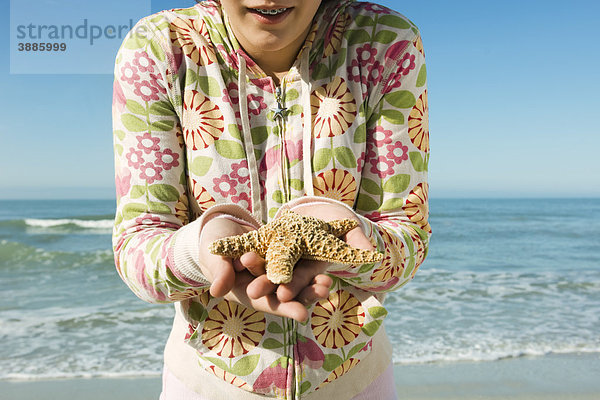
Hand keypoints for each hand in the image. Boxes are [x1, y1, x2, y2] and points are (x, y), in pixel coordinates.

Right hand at [198, 216, 327, 321]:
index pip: (266, 303)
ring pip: (294, 282)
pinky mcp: (280, 260)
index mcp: (245, 292)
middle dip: (305, 295)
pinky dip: (310, 268)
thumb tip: (217, 291)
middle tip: (324, 292)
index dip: (284, 309)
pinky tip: (325, 267)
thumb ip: (219, 271)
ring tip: (328, 282)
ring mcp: (272, 274)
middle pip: (285, 296)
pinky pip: (297, 265)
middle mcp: (262, 288)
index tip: (303, 314)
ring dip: (312, 284)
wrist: (220, 229)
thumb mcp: (214, 256)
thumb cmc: (212, 245)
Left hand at [247, 203, 374, 302]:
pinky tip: (222, 249)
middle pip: (279, 280)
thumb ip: (356, 242)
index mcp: (312, 269)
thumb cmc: (338, 222)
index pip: (304, 282)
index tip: (286, 294)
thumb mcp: (348, 230)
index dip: (297, 288)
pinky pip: (249, 246)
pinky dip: (237, 248)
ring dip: (250, 269)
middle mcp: (292, 268)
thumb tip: (373, 254)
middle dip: (268, 286)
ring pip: (261, 266)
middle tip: (254, 292)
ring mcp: (276, 257)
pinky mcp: (262, 244)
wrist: (318, 210)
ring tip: (241, 266)